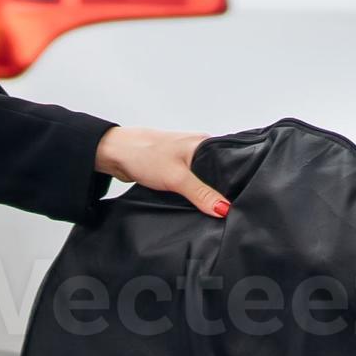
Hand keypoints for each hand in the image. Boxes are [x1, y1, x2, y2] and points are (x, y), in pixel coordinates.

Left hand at [92, 126, 228, 215]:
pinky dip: (191, 194)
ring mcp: (186, 160)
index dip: (236, 184)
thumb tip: (223, 209)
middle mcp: (198, 150)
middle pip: (218, 175)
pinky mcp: (175, 169)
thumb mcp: (177, 177)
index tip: (241, 203)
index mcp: (204, 144)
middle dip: (220, 192)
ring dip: (204, 194)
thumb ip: (201, 194)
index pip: (231, 164)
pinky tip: (193, 204)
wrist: (115, 153)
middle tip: (225, 212)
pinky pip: (190, 185)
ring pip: (203, 181)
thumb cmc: (143, 153)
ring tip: (210, 210)